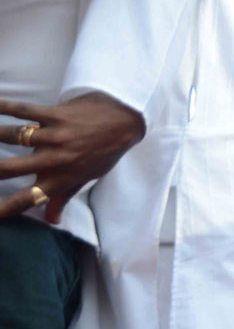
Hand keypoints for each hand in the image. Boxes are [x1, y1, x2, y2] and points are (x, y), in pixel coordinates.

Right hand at [0, 93, 144, 222]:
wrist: (126, 121)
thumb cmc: (104, 151)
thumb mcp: (87, 178)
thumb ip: (63, 197)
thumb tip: (50, 220)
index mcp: (61, 179)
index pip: (27, 200)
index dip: (3, 210)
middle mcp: (55, 160)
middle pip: (10, 169)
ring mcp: (55, 136)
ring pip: (13, 137)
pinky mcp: (57, 115)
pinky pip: (26, 111)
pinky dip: (5, 107)